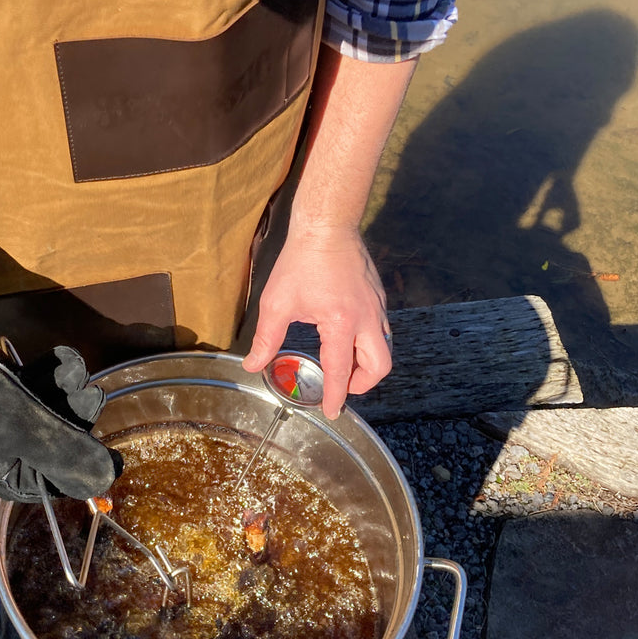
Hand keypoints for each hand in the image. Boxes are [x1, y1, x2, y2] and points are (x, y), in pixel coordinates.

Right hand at [0, 157, 119, 501]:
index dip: (81, 460)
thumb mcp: (12, 416)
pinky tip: (54, 353)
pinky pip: (31, 384)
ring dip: (65, 388)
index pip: (50, 482)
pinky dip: (49, 370)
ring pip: (46, 408)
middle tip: (87, 387)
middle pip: (52, 442)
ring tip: (68, 363)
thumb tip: (111, 479)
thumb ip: (63, 447)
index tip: (111, 438)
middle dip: (74, 414)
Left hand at [242, 224, 391, 417]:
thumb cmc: (300, 263)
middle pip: (380, 366)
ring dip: (368, 364)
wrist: (327, 226)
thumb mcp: (277, 303)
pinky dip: (370, 343)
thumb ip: (266, 339)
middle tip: (342, 387)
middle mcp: (366, 319)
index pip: (340, 370)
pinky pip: (382, 329)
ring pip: (385, 348)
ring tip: (345, 366)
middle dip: (362, 384)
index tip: (332, 412)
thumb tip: (252, 365)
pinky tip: (350, 338)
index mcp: (341, 324)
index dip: (335, 395)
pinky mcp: (379, 296)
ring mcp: (377, 307)